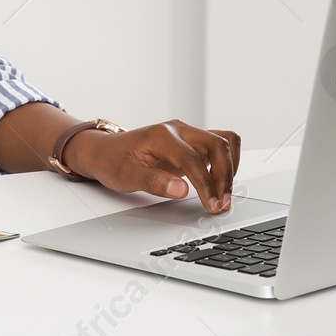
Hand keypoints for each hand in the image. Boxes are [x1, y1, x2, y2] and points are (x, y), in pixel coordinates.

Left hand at [63, 120, 240, 213]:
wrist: (105, 151)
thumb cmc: (113, 161)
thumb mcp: (126, 175)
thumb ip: (154, 182)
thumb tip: (182, 189)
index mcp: (162, 135)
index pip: (193, 159)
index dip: (206, 185)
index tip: (211, 206)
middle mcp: (178, 129)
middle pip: (218, 145)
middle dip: (225, 177)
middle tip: (222, 204)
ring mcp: (187, 134)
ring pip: (224, 142)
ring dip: (230, 168)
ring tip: (224, 195)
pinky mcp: (192, 143)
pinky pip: (220, 146)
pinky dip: (228, 163)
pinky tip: (220, 184)